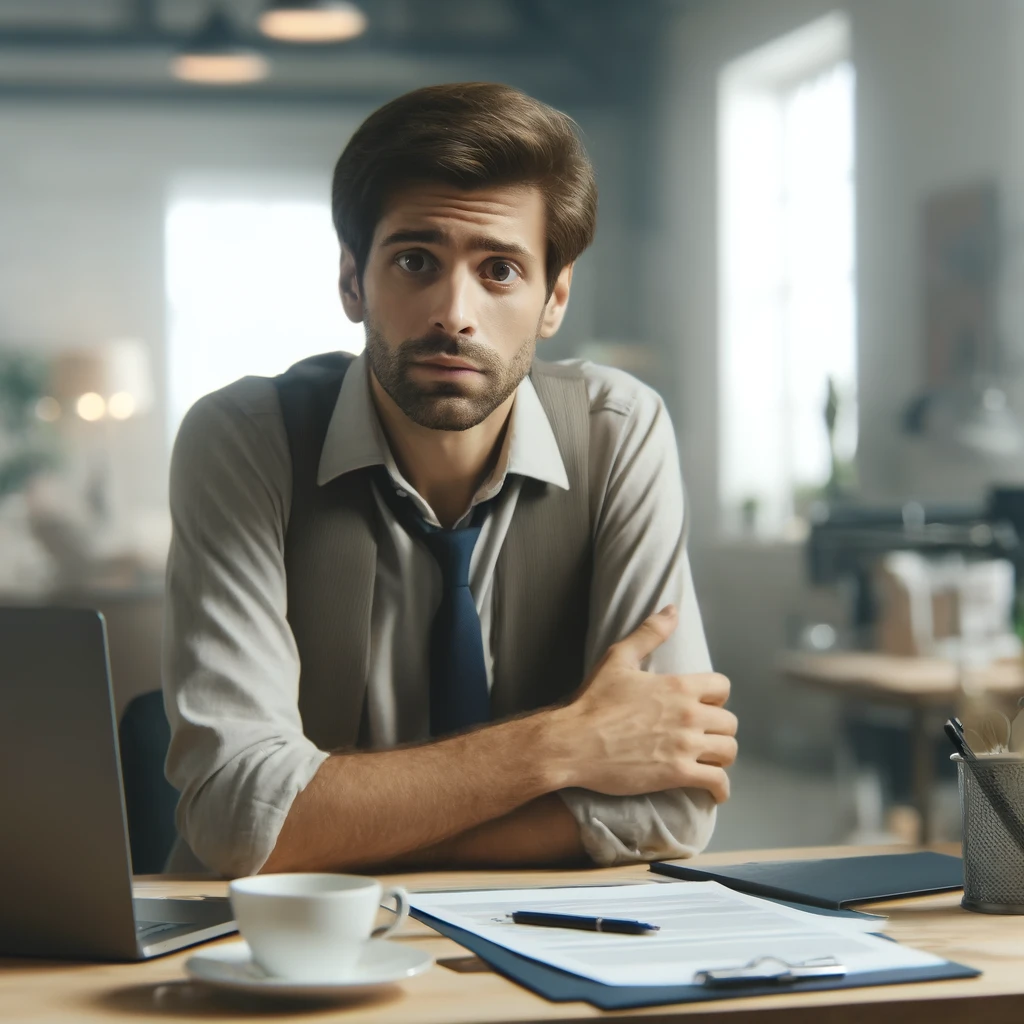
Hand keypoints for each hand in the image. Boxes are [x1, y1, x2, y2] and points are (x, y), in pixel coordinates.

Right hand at [546, 606, 737, 801]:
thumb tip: (673, 609)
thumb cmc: (593, 701)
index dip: (716, 696)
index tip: (705, 704)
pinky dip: (720, 789)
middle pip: (730, 723)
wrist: (573, 742)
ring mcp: (685, 746)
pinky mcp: (677, 774)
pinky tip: (715, 791)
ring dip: (721, 757)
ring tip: (710, 761)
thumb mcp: (618, 658)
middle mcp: (689, 714)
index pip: (722, 687)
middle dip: (719, 729)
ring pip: (728, 752)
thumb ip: (649, 633)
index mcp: (679, 686)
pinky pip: (717, 782)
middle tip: (705, 736)